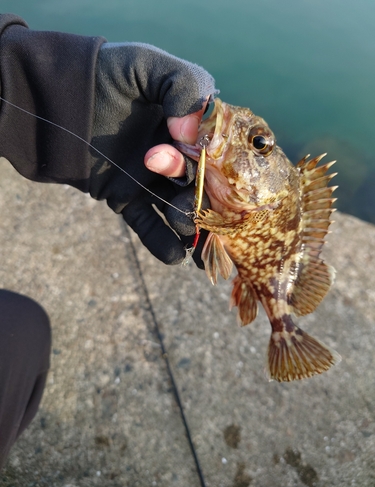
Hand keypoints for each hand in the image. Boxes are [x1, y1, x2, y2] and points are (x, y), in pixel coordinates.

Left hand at [90, 43, 216, 264]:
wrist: (57, 99)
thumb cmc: (106, 75)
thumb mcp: (147, 64)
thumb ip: (182, 85)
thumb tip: (191, 136)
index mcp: (190, 126)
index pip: (218, 151)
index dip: (222, 165)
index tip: (219, 173)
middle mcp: (176, 157)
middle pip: (202, 185)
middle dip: (200, 196)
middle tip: (188, 198)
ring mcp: (152, 181)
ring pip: (179, 209)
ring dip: (187, 222)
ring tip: (183, 224)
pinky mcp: (128, 200)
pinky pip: (148, 226)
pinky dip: (161, 243)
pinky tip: (173, 256)